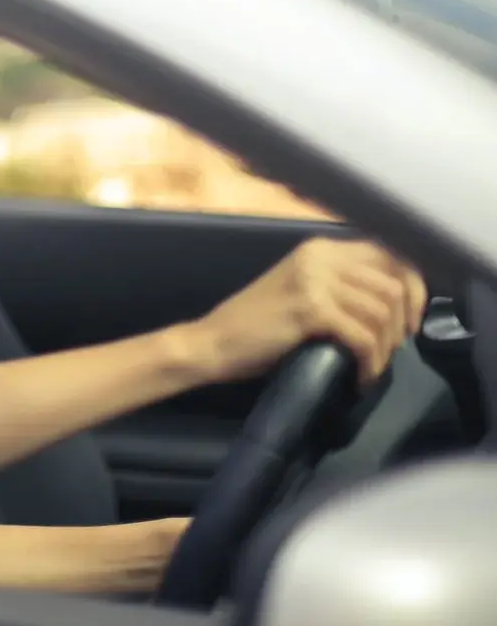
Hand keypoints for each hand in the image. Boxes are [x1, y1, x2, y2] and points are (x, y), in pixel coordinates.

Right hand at [186, 237, 426, 384]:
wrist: (213, 342)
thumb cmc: (257, 326)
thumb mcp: (303, 292)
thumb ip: (341, 286)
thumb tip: (394, 304)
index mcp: (320, 249)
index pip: (390, 255)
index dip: (413, 288)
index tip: (410, 321)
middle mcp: (319, 256)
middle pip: (393, 284)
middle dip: (402, 323)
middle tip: (390, 351)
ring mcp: (314, 280)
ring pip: (381, 312)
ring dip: (385, 347)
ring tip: (371, 366)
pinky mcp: (310, 309)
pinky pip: (362, 336)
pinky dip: (369, 362)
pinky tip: (359, 377)